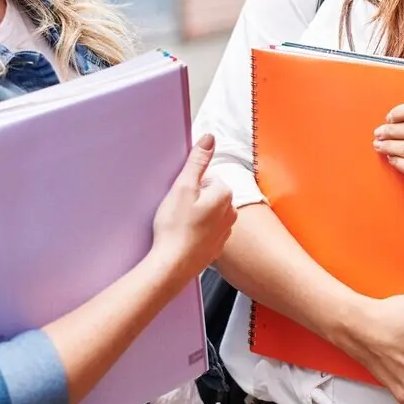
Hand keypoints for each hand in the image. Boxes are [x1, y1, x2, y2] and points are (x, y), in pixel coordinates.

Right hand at [150, 134, 235, 285]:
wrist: (172, 265)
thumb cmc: (175, 228)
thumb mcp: (183, 187)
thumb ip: (198, 160)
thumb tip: (209, 138)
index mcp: (225, 195)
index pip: (208, 178)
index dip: (190, 186)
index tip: (181, 198)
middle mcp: (231, 213)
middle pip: (209, 195)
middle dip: (194, 200)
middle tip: (178, 212)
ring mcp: (225, 232)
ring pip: (208, 214)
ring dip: (195, 216)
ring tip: (180, 226)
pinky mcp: (215, 247)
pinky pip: (206, 232)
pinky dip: (196, 233)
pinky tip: (183, 238)